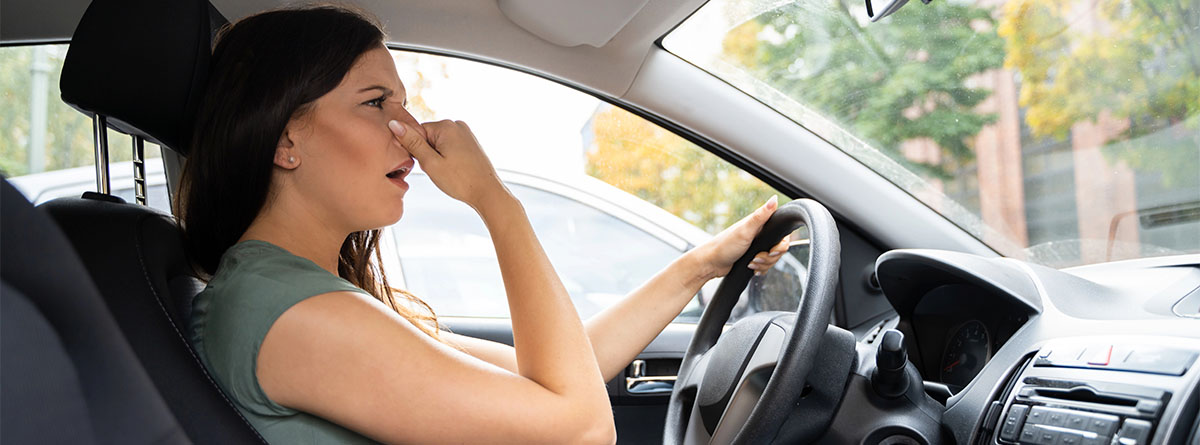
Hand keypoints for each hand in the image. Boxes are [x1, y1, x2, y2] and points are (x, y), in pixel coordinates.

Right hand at [389, 119, 508, 209]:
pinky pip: (449, 148)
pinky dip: (448, 159)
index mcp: (446, 126)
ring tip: (449, 171)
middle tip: (439, 170)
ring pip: (438, 144)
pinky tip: (455, 170)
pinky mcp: (470, 142)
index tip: (428, 164)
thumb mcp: (430, 163)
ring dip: (437, 158)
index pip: (417, 133)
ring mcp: (466, 133)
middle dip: (428, 154)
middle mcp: (457, 124)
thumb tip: (394, 123)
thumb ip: (412, 142)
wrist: (487, 192)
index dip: (417, 151)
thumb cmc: (460, 180)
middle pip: (428, 138)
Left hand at [693, 196, 789, 278]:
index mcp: (759, 225)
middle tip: (755, 258)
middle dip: (769, 258)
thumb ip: (761, 216)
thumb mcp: (745, 230)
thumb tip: (774, 198)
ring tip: (750, 263)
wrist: (710, 263)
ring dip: (763, 264)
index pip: (782, 235)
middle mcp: (759, 235)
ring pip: (772, 259)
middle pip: (779, 249)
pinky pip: (765, 265)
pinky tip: (751, 268)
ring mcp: (756, 247)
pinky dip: (760, 269)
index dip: (781, 246)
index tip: (772, 251)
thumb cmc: (724, 246)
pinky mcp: (753, 257)